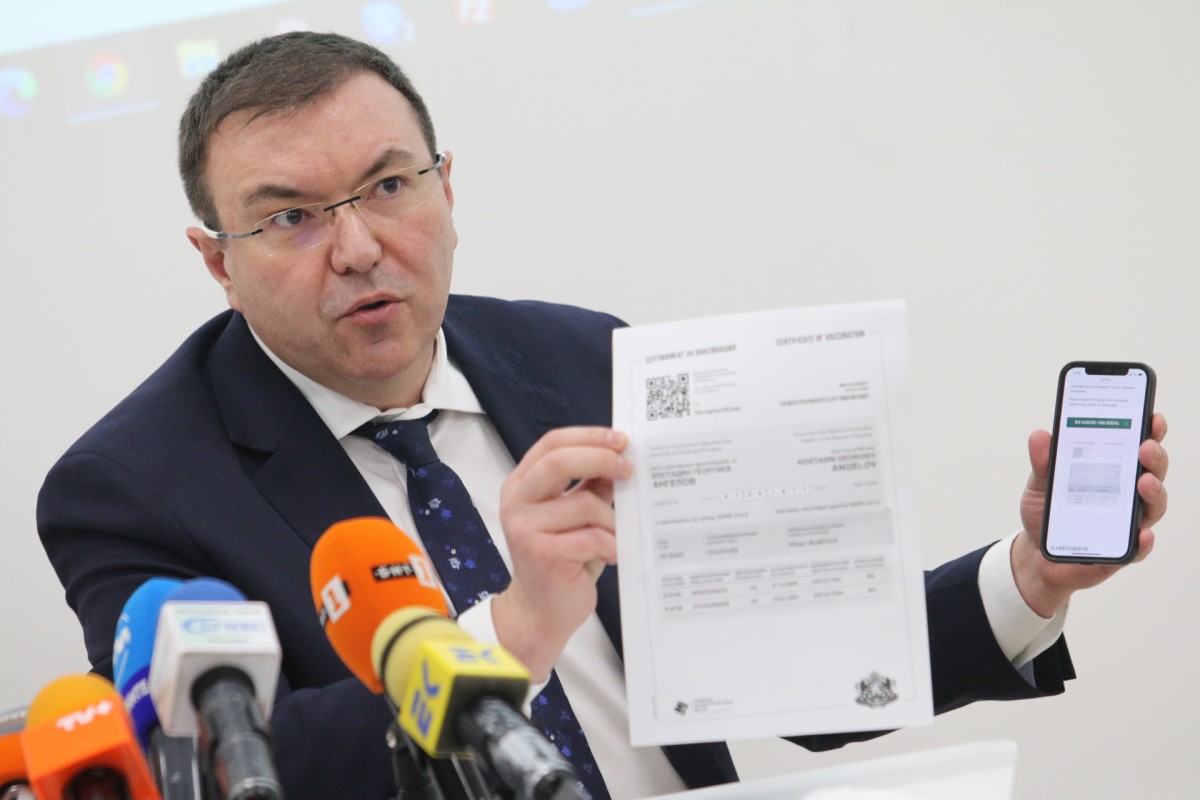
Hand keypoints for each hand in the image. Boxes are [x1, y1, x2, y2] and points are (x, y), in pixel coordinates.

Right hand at [491, 427, 631, 680]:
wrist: (540, 610)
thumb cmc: (561, 558)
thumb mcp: (574, 515)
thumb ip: (589, 485)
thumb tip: (620, 457)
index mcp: (521, 485)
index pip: (552, 444)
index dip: (589, 436)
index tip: (621, 440)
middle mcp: (517, 502)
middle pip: (559, 462)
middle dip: (600, 459)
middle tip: (629, 468)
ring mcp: (526, 529)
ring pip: (584, 504)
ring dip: (612, 519)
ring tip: (617, 535)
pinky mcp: (543, 555)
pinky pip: (592, 537)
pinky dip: (611, 545)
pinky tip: (613, 554)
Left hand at [1012, 413, 1168, 616]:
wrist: (1036, 555)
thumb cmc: (1047, 513)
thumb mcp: (1040, 484)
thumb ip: (1043, 462)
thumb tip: (1040, 435)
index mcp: (1113, 471)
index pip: (1138, 447)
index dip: (1150, 431)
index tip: (1153, 416)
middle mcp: (1128, 495)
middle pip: (1152, 472)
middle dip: (1154, 456)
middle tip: (1145, 446)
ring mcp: (1129, 523)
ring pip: (1153, 507)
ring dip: (1154, 492)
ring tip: (1144, 481)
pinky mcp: (1122, 551)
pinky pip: (1139, 547)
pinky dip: (1143, 540)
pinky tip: (1142, 533)